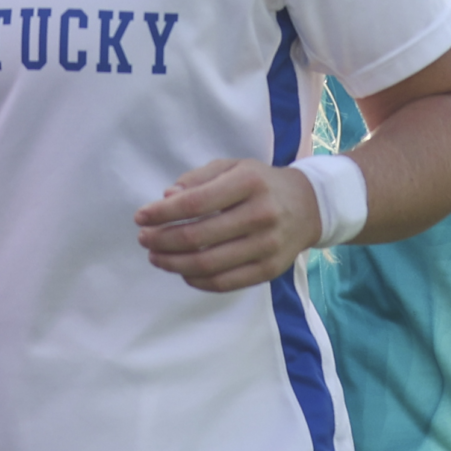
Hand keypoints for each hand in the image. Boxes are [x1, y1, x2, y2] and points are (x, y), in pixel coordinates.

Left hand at [135, 159, 318, 291]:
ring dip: (173, 263)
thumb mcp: (233, 167)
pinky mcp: (269, 270)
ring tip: (156, 257)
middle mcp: (261, 214)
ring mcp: (267, 246)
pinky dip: (196, 280)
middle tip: (144, 239)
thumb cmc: (261, 183)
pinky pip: (224, 282)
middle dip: (162, 240)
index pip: (194, 203)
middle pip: (197, 237)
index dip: (162, 213)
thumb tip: (166, 197)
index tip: (141, 217)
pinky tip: (182, 271)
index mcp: (249, 183)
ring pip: (207, 264)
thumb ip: (198, 179)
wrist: (309, 206)